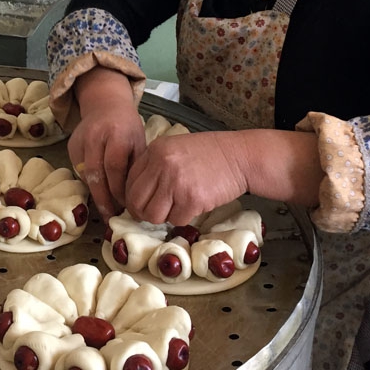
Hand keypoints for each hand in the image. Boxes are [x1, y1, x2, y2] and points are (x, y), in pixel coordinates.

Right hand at [69, 68, 146, 221]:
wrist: (105, 105)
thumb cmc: (127, 127)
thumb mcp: (138, 142)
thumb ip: (135, 168)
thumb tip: (135, 200)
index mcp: (117, 134)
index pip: (115, 168)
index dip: (119, 190)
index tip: (125, 206)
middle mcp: (95, 136)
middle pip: (96, 174)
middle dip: (103, 199)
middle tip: (111, 217)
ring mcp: (80, 141)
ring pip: (85, 175)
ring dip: (96, 193)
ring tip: (107, 208)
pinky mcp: (71, 146)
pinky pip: (79, 171)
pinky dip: (89, 183)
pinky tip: (99, 190)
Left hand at [125, 131, 248, 225]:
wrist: (239, 156)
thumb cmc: (208, 155)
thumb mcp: (174, 149)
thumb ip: (154, 166)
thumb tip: (136, 194)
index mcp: (155, 151)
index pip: (130, 181)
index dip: (133, 197)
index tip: (140, 204)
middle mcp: (162, 165)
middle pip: (137, 201)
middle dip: (143, 212)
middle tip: (153, 214)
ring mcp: (176, 182)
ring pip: (154, 215)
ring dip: (163, 217)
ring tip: (176, 208)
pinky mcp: (192, 199)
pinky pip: (177, 220)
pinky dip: (183, 218)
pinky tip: (193, 205)